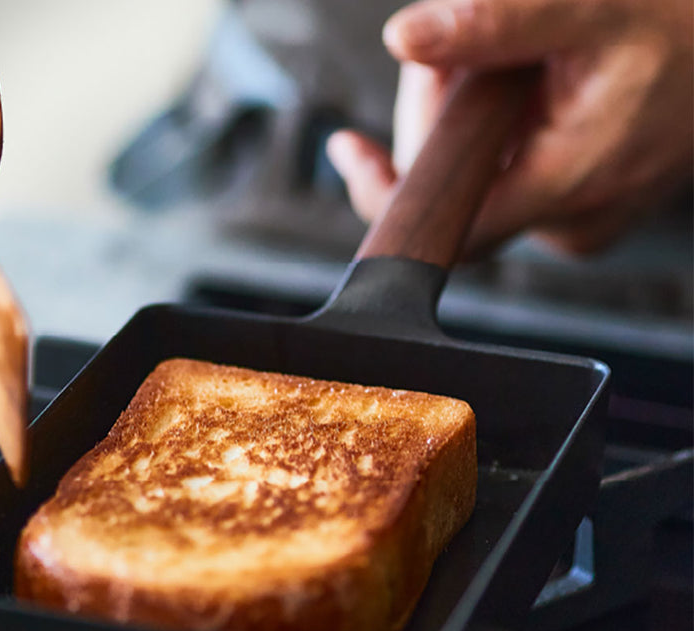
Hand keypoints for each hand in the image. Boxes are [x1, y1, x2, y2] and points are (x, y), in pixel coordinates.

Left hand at [328, 0, 693, 255]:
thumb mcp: (589, 2)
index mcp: (568, 182)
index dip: (387, 192)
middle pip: (456, 192)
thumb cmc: (680, 18)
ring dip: (472, 119)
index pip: (446, 228)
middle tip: (459, 53)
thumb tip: (408, 37)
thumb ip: (494, 21)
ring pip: (483, 181)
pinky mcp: (585, 208)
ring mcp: (581, 218)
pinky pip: (515, 177)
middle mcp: (572, 220)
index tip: (349, 150)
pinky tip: (528, 90)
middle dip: (438, 119)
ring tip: (513, 63)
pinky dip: (502, 132)